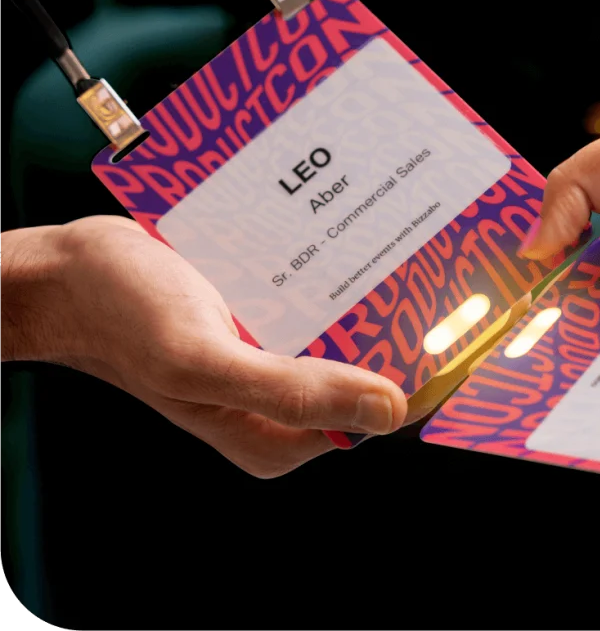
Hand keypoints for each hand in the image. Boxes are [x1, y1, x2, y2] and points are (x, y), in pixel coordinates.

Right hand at [0, 215, 406, 477]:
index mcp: (275, 437)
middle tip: (423, 266)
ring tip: (390, 244)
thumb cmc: (122, 318)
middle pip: (365, 369)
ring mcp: (274, 360)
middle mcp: (281, 404)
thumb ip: (292, 392)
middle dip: (396, 326)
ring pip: (345, 330)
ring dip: (366, 293)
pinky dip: (332, 276)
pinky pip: (316, 302)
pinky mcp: (265, 321)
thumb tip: (388, 411)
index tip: (449, 321)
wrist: (70, 272)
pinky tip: (342, 242)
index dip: (415, 372)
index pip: (372, 413)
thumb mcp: (202, 361)